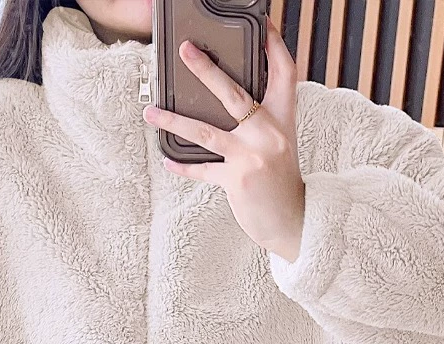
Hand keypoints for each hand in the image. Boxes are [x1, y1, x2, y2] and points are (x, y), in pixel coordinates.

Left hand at [142, 16, 304, 262]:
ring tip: (151, 111)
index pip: (284, 72)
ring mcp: (251, 156)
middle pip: (234, 93)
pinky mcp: (236, 180)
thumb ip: (261, 122)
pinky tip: (167, 160)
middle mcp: (268, 133)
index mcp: (283, 119)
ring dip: (174, 120)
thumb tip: (230, 102)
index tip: (261, 23)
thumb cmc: (282, 181)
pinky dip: (183, 166)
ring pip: (205, 131)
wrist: (292, 219)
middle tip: (185, 51)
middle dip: (206, 70)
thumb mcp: (280, 144)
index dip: (273, 45)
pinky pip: (202, 168)